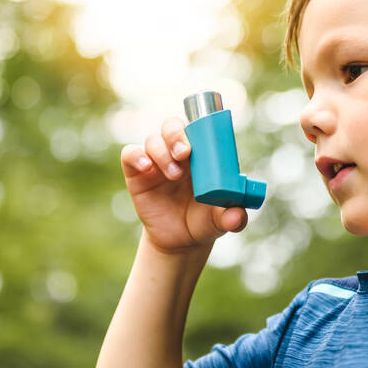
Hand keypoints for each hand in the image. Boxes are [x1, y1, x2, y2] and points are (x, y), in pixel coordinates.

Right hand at [120, 117, 247, 253]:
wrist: (180, 241)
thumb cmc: (204, 222)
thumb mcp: (220, 221)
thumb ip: (233, 218)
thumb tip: (237, 217)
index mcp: (202, 155)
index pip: (198, 128)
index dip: (199, 127)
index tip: (203, 143)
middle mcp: (178, 153)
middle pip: (173, 126)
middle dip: (177, 135)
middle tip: (184, 154)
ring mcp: (157, 162)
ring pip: (153, 139)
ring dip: (162, 152)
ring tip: (173, 175)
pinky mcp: (137, 174)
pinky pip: (130, 154)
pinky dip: (136, 156)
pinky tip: (146, 167)